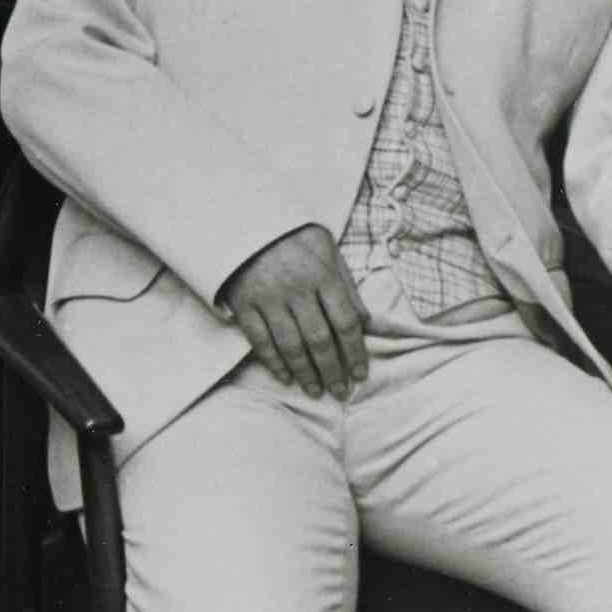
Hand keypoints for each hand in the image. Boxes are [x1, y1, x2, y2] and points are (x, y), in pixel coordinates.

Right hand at [219, 225, 367, 400]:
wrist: (244, 219)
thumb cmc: (292, 236)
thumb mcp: (327, 249)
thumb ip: (347, 285)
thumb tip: (366, 322)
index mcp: (323, 275)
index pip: (346, 322)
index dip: (356, 353)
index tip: (361, 374)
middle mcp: (297, 289)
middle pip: (320, 340)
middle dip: (333, 371)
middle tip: (340, 392)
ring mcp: (268, 298)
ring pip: (291, 345)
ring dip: (306, 373)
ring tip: (315, 391)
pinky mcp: (244, 305)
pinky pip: (260, 341)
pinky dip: (274, 363)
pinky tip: (286, 377)